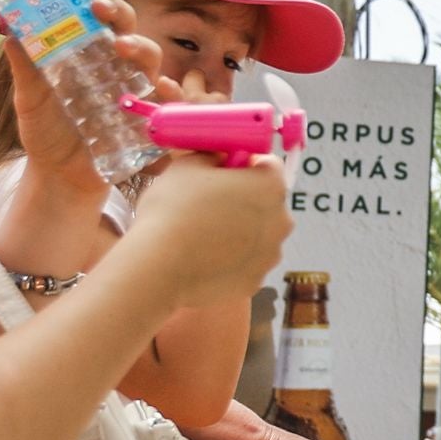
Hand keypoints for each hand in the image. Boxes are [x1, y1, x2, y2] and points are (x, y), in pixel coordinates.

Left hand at [9, 0, 174, 200]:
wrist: (59, 178)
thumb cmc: (47, 132)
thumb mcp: (29, 97)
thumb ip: (24, 64)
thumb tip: (9, 27)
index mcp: (87, 50)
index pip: (93, 11)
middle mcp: (115, 64)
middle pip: (126, 26)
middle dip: (117, 11)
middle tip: (98, 6)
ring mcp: (134, 89)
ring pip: (151, 58)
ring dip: (141, 46)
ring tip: (121, 46)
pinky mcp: (148, 119)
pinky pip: (168, 103)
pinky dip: (170, 94)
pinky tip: (163, 89)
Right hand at [120, 150, 290, 307]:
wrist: (159, 267)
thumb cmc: (174, 209)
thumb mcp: (188, 165)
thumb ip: (213, 156)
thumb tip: (219, 158)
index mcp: (271, 187)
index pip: (267, 165)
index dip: (243, 165)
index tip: (221, 173)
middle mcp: (281, 222)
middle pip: (266, 203)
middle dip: (243, 201)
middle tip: (208, 205)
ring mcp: (270, 256)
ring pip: (258, 236)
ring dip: (239, 232)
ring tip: (202, 236)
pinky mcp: (254, 283)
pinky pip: (245, 264)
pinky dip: (231, 261)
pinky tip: (204, 260)